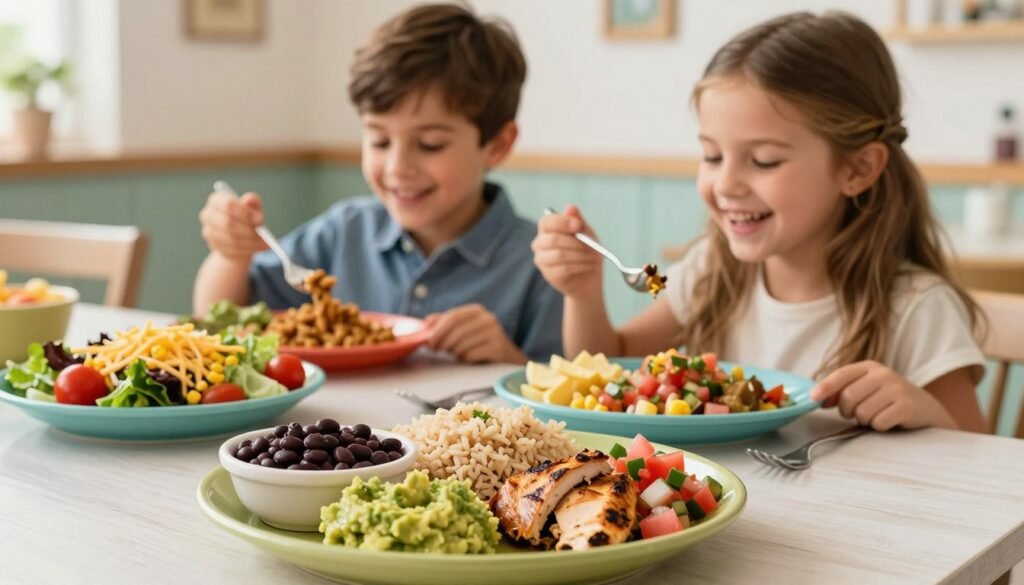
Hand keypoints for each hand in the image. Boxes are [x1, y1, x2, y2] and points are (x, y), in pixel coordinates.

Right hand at [198, 191, 267, 260]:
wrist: (238, 236)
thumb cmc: (246, 217)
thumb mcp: (253, 208)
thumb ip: (253, 202)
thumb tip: (249, 199)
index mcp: (217, 199)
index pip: (228, 204)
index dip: (244, 212)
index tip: (259, 220)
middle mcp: (208, 214)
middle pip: (227, 223)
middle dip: (248, 231)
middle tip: (264, 237)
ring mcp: (208, 231)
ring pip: (230, 239)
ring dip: (250, 243)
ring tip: (264, 244)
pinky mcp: (213, 245)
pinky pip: (230, 250)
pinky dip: (246, 251)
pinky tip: (256, 249)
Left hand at [424, 304, 525, 363]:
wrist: (506, 355)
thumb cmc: (478, 341)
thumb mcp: (462, 328)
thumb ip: (443, 323)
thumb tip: (424, 325)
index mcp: (476, 310)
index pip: (452, 317)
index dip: (437, 330)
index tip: (429, 341)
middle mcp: (487, 319)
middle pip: (456, 330)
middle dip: (442, 342)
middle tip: (436, 350)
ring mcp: (495, 333)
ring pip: (462, 344)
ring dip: (454, 352)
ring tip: (456, 353)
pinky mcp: (498, 348)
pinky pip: (471, 355)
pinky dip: (465, 359)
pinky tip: (469, 358)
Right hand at [531, 205, 602, 297]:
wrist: (589, 276)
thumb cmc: (585, 251)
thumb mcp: (585, 232)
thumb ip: (577, 220)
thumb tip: (571, 207)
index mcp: (547, 229)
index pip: (546, 222)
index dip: (562, 222)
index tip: (578, 226)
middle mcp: (540, 243)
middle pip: (553, 239)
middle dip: (576, 242)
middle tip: (593, 245)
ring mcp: (542, 260)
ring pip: (559, 255)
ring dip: (581, 255)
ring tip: (594, 257)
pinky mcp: (549, 275)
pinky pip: (564, 268)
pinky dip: (581, 266)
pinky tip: (590, 265)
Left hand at [810, 361, 954, 430]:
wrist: (927, 411)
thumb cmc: (889, 401)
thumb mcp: (867, 389)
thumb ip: (842, 391)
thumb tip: (817, 398)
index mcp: (870, 367)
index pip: (842, 374)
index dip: (825, 387)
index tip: (813, 398)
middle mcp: (883, 374)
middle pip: (848, 397)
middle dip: (847, 411)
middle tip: (858, 414)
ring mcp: (897, 389)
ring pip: (862, 412)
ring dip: (865, 420)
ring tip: (877, 416)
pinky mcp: (907, 406)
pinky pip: (878, 422)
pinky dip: (879, 427)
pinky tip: (890, 422)